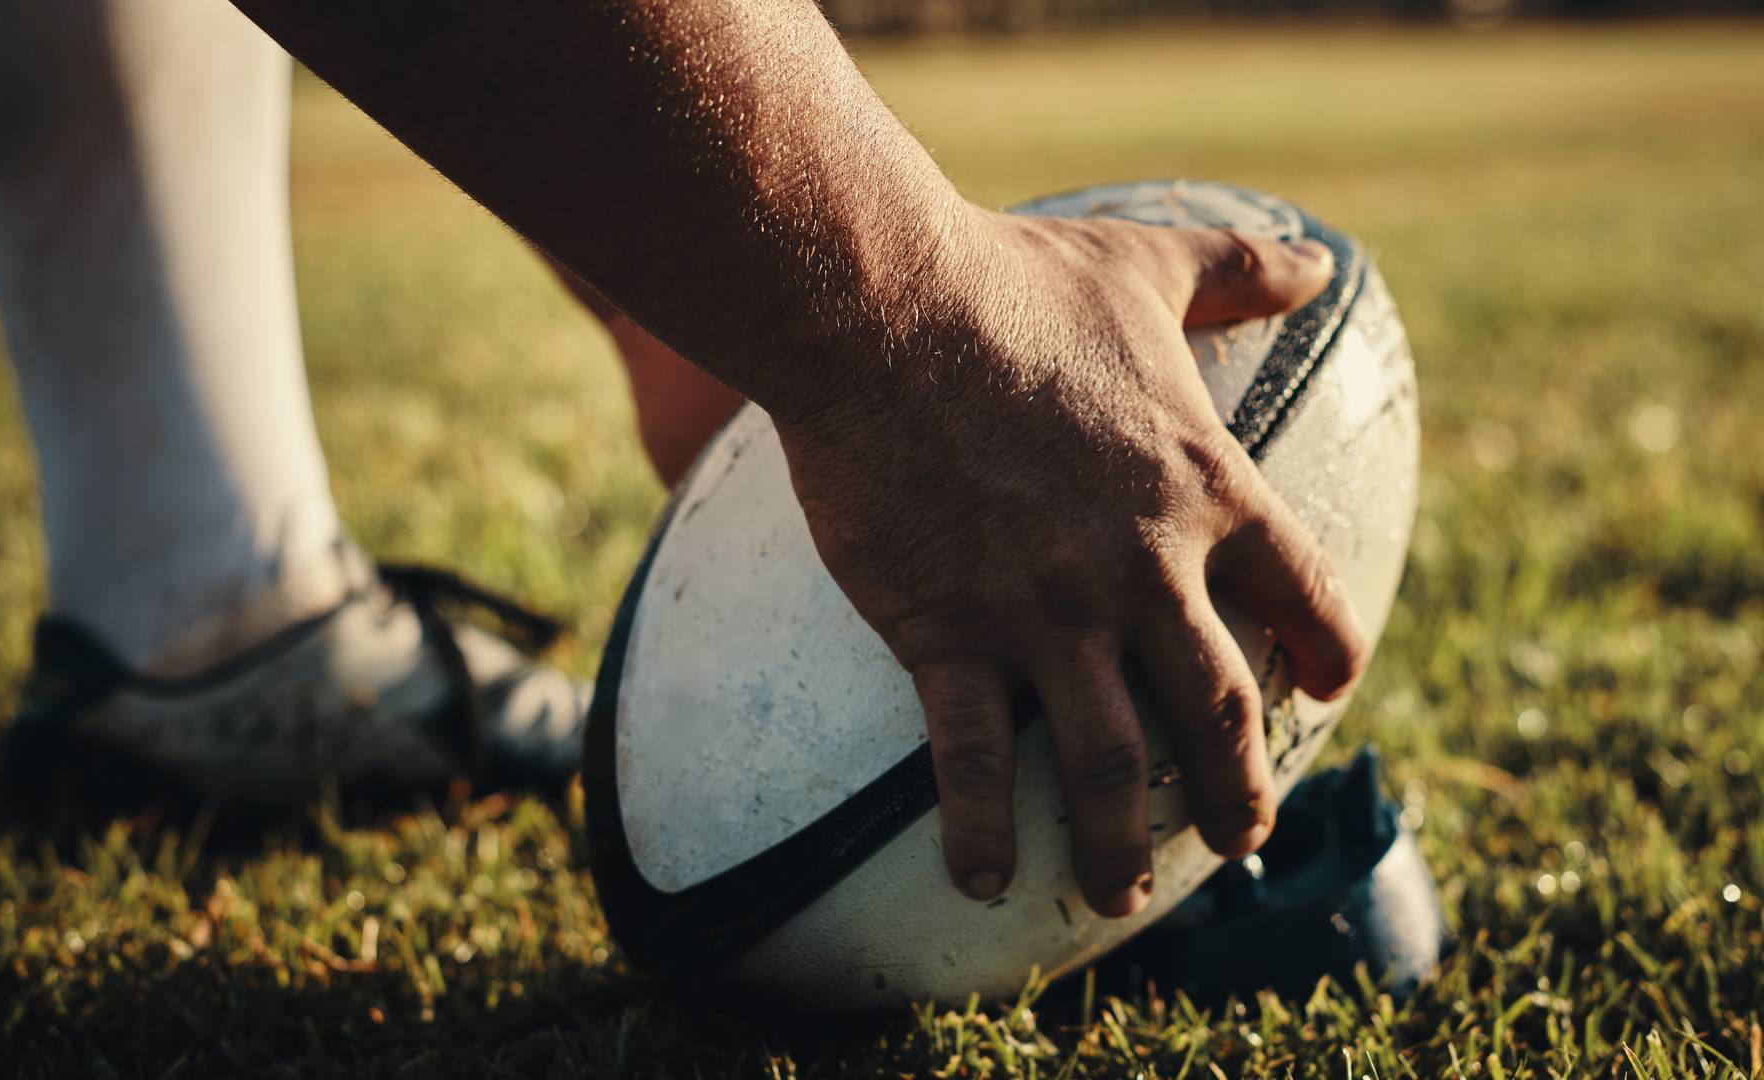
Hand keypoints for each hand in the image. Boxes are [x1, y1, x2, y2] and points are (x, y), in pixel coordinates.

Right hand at [773, 209, 1369, 916]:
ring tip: (1119, 896)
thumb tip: (1326, 259)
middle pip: (1219, 713)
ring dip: (1122, 840)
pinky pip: (972, 762)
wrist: (883, 309)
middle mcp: (1142, 572)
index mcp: (1205, 489)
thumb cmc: (1015, 282)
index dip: (1327, 650)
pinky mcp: (948, 635)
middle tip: (1241, 841)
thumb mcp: (1147, 265)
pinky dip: (983, 831)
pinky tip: (987, 882)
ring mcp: (1046, 614)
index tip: (1328, 689)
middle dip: (1237, 791)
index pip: (1302, 593)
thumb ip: (1241, 270)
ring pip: (1108, 762)